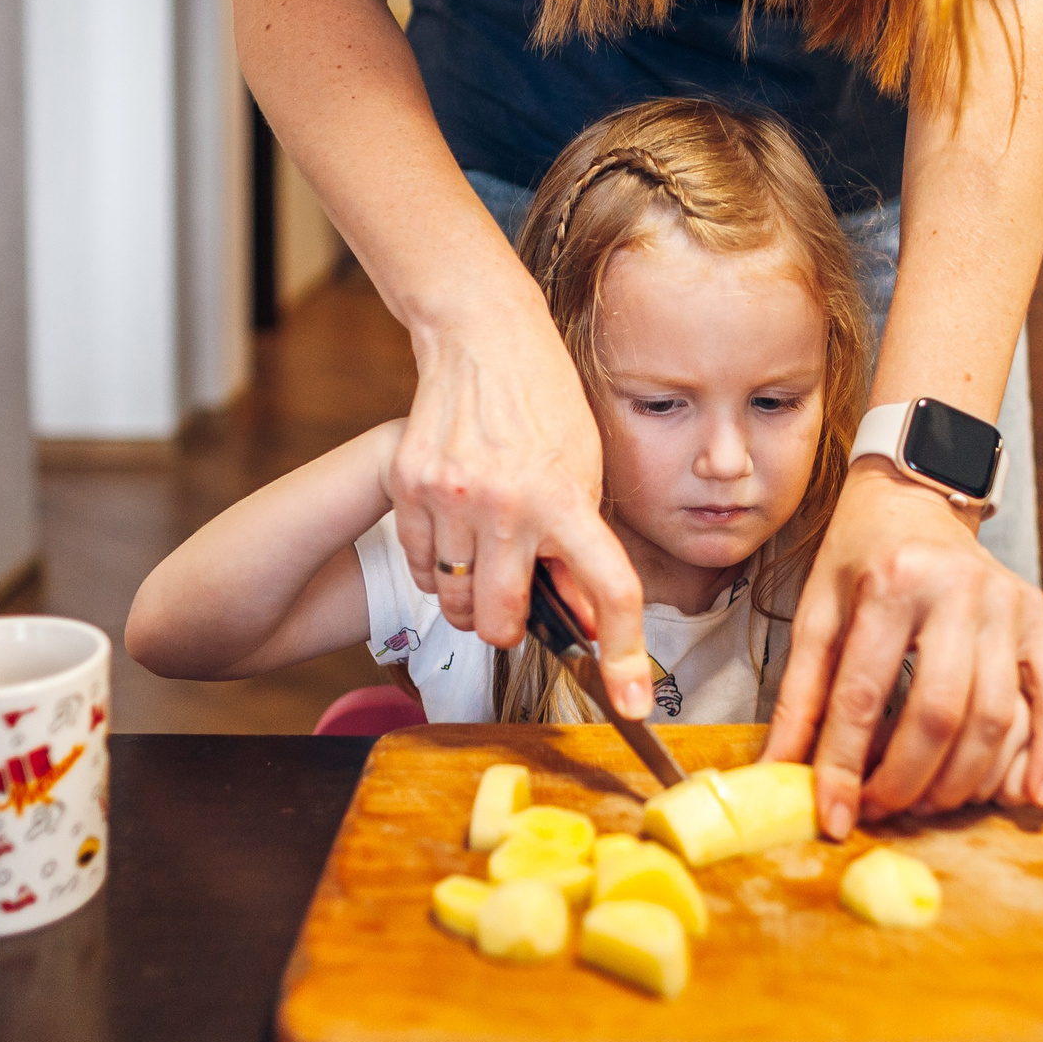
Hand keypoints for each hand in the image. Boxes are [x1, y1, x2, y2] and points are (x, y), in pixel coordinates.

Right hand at [391, 300, 651, 715]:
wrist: (482, 339)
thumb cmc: (546, 406)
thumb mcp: (586, 474)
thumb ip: (582, 550)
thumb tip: (581, 620)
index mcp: (566, 499)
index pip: (608, 591)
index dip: (624, 654)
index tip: (633, 701)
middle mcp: (506, 504)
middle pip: (504, 622)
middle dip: (512, 626)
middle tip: (519, 596)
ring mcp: (451, 497)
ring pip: (456, 604)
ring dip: (473, 598)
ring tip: (487, 555)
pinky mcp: (410, 487)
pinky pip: (419, 569)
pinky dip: (436, 569)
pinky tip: (455, 531)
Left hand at [765, 460, 1042, 835]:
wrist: (914, 498)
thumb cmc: (858, 558)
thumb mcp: (816, 613)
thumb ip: (800, 695)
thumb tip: (778, 771)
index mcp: (891, 583)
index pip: (863, 695)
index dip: (844, 766)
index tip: (835, 819)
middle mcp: (957, 590)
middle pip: (937, 714)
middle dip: (905, 780)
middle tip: (880, 812)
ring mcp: (1006, 603)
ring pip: (993, 717)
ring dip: (962, 780)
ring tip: (927, 806)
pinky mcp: (1038, 617)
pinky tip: (1026, 798)